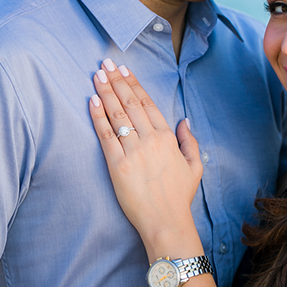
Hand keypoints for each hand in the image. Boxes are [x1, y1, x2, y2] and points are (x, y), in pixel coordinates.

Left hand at [88, 59, 202, 249]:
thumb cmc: (179, 197)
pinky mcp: (117, 165)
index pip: (148, 104)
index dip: (134, 84)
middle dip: (117, 81)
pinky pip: (106, 135)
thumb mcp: (194, 167)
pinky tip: (92, 100)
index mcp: (168, 138)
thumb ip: (189, 141)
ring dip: (106, 92)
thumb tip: (184, 121)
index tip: (124, 70)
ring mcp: (133, 152)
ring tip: (96, 75)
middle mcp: (151, 140)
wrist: (166, 222)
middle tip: (106, 64)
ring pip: (117, 115)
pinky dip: (98, 116)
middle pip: (130, 103)